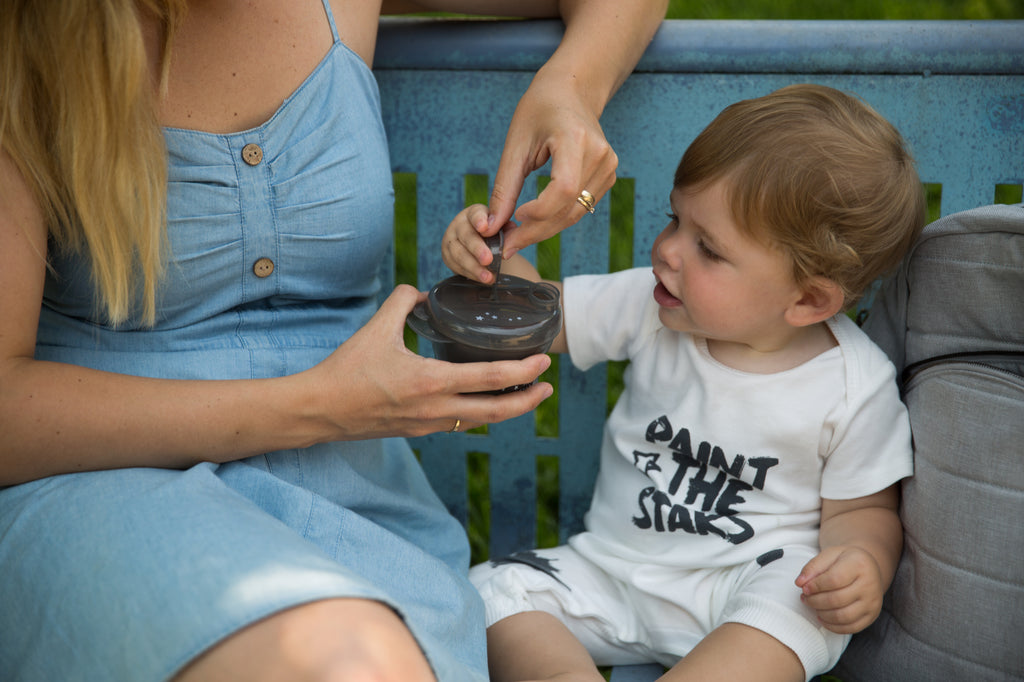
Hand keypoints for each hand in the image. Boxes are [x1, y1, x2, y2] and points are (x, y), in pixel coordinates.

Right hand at [307, 284, 552, 439]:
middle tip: (548, 387)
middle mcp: (435, 408)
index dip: (522, 371)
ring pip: (480, 421)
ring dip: (507, 410)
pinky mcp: (419, 431)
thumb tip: (423, 292)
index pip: (489, 378)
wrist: (320, 409)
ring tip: (526, 396)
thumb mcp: (376, 327)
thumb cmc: (346, 369)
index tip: (543, 361)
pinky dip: (480, 414)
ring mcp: (428, 424)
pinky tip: (486, 403)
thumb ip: (404, 302)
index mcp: (430, 382)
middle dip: (527, 400)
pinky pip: (459, 424)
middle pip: (496, 411)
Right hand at [442, 204, 501, 283]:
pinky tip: (482, 279)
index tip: (484, 228)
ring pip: (459, 254)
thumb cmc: (492, 233)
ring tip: (488, 277)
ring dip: (474, 267)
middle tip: (488, 259)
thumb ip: (507, 229)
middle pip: (466, 236)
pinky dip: (471, 274)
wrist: (478, 244)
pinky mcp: (447, 256)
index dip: (479, 220)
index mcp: (474, 213)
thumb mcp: (501, 227)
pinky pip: (457, 266)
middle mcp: (459, 224)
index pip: (475, 214)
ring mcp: (450, 240)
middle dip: (477, 249)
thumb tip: (513, 236)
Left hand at [486, 75, 616, 255]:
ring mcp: (608, 167)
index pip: (563, 188)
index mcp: (575, 139)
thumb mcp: (515, 144)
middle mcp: (599, 155)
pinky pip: (581, 208)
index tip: (514, 219)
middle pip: (569, 208)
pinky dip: (557, 219)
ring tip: (517, 236)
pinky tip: (536, 222)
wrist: (571, 91)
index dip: (539, 211)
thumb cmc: (538, 111)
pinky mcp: (608, 176)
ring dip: (545, 230)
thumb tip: (491, 227)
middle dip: (537, 231)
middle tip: (508, 245)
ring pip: (576, 214)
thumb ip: (505, 188)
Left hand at [796, 545, 886, 633]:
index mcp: (859, 565)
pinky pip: (851, 628)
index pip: (834, 579)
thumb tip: (800, 583)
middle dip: (815, 601)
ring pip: (843, 616)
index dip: (815, 586)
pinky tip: (823, 617)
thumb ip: (813, 567)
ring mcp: (873, 602)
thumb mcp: (830, 554)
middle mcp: (870, 585)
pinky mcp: (872, 615)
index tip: (804, 588)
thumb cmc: (846, 560)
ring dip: (822, 614)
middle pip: (837, 600)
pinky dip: (833, 626)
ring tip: (813, 606)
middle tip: (805, 598)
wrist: (869, 568)